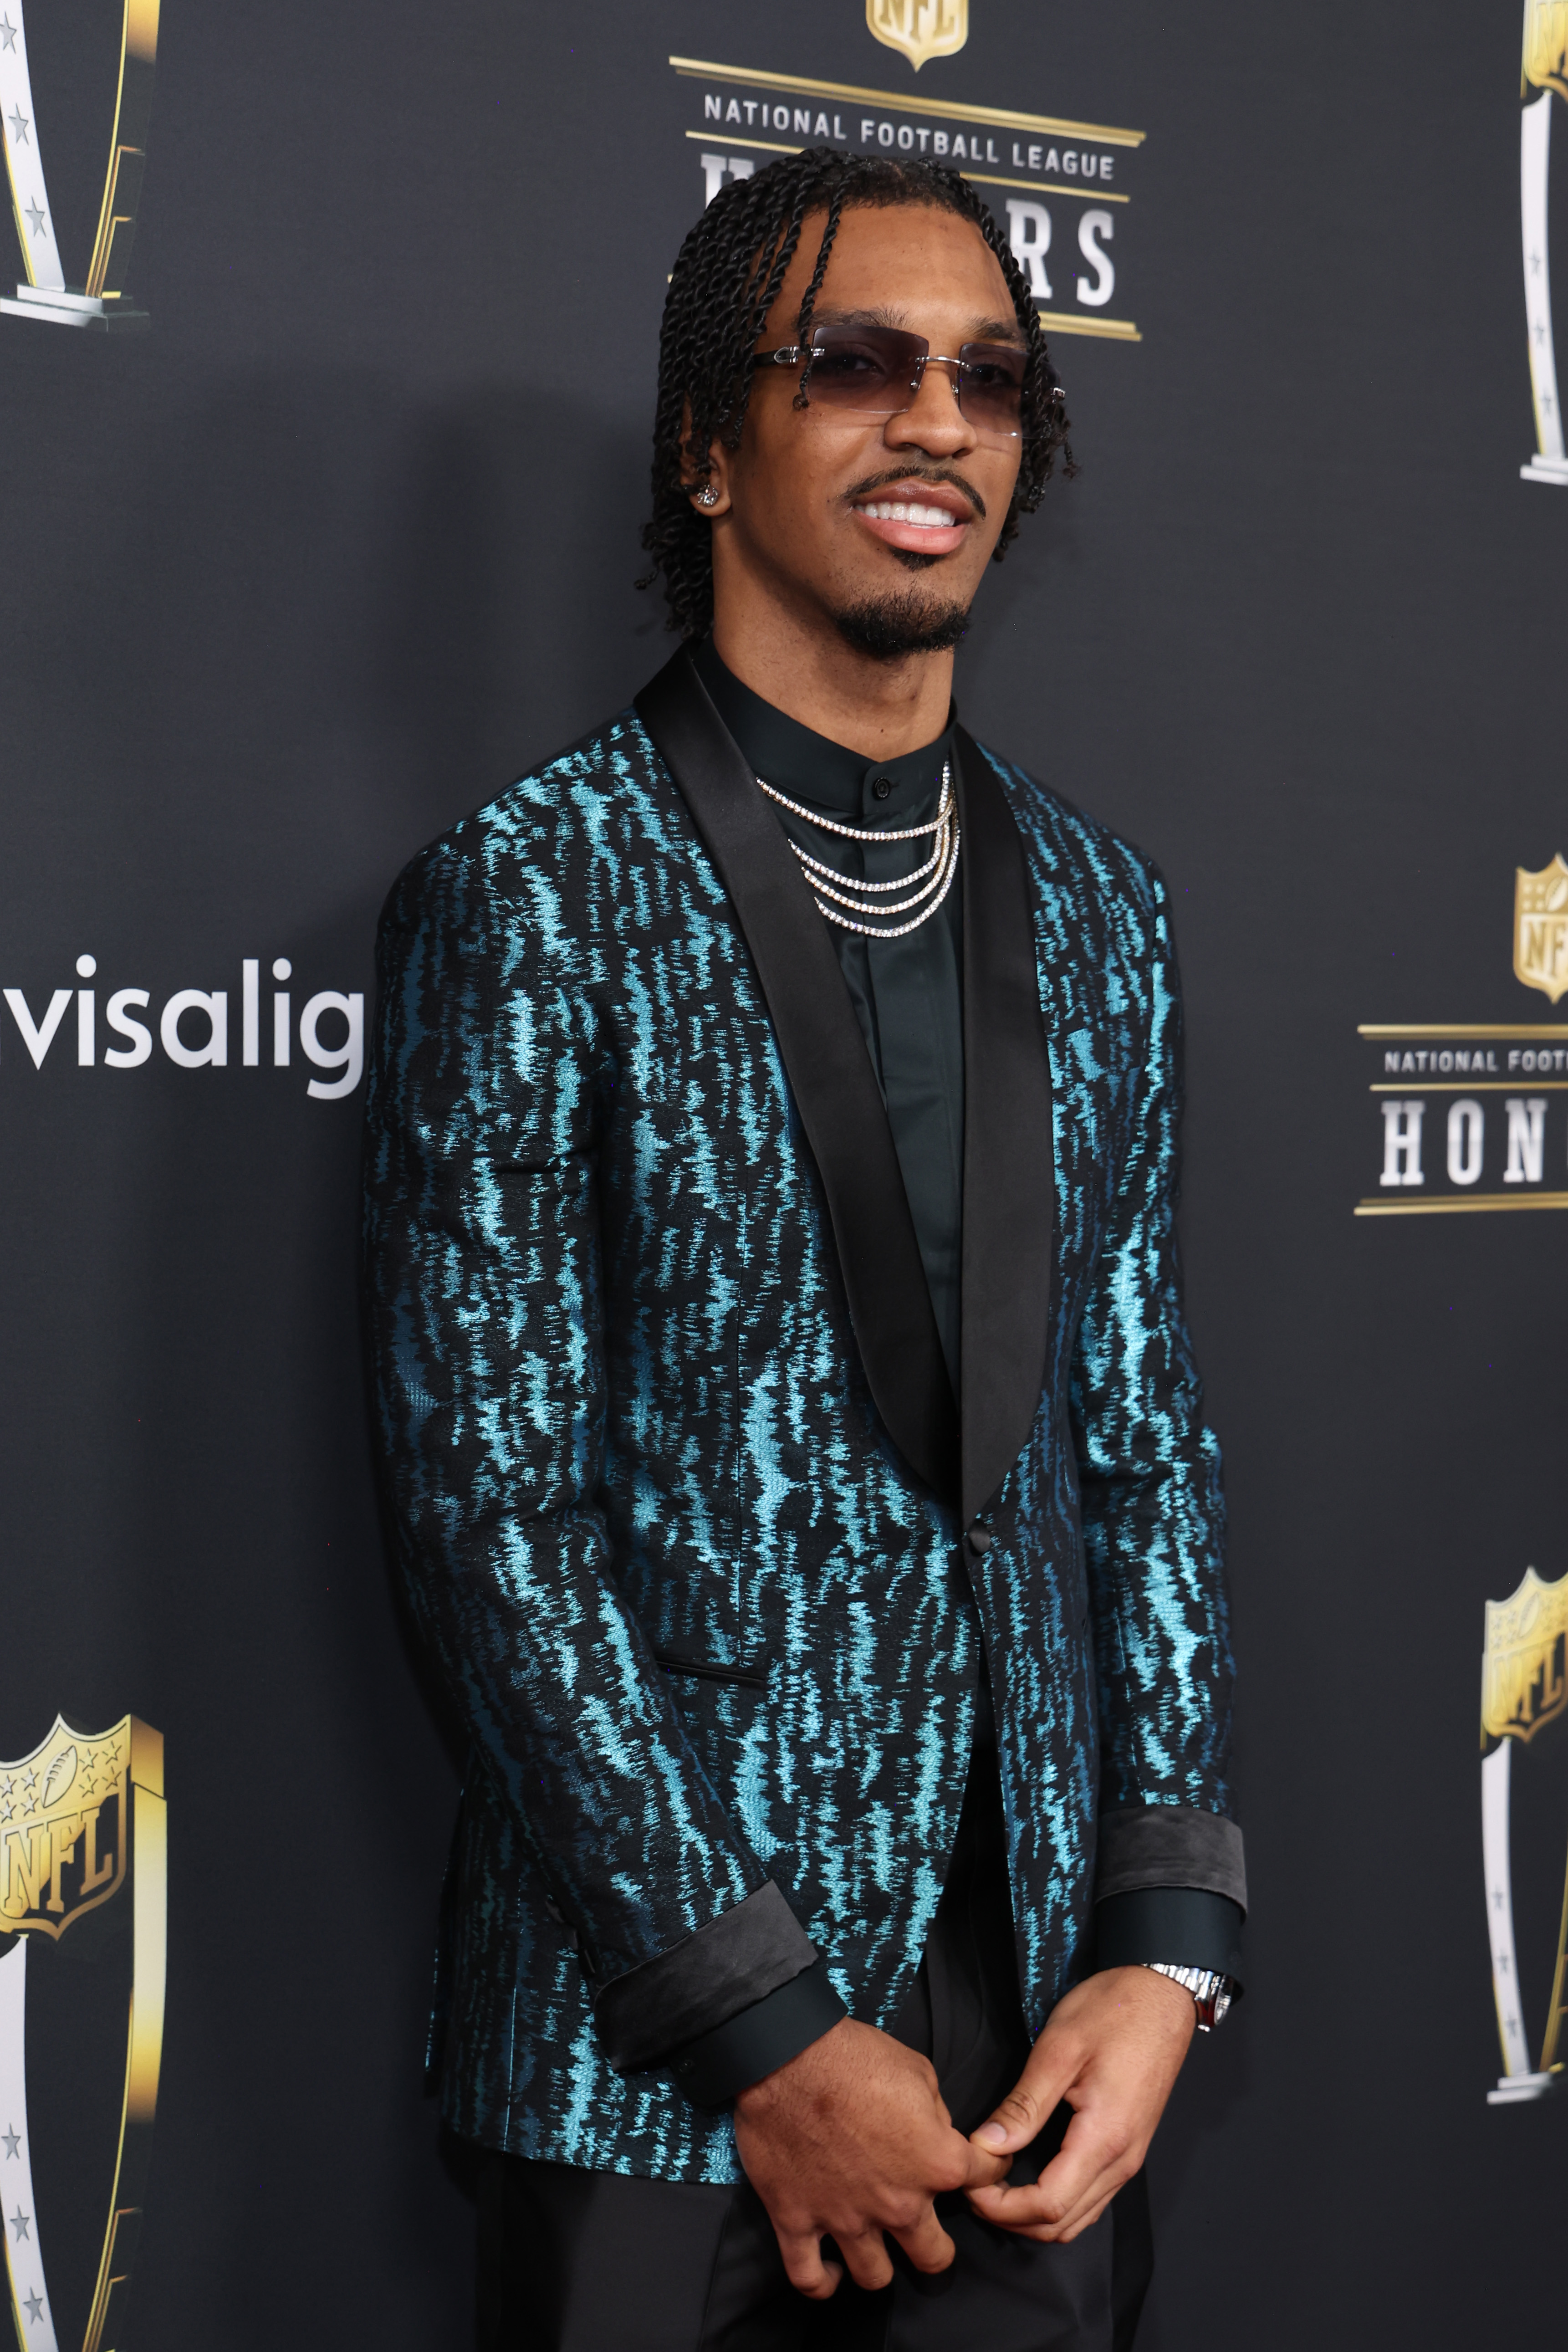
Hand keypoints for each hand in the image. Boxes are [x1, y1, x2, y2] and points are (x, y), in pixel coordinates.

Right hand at [734, 2016, 1009, 2296]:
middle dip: (937, 2245)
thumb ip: (938, 2117)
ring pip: (876, 2277)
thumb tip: (937, 2137)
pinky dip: (822, 2281)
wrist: (788, 2054)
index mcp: (936, 2162)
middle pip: (935, 2256)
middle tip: (926, 2227)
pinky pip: (809, 2278)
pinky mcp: (796, 2220)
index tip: (982, 2168)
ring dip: (881, 2263)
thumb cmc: (856, 2056)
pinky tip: (831, 2270)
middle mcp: (898, 2203)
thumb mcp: (919, 2071)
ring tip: (876, 2246)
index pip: (986, 2180)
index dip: (991, 2170)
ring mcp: (846, 2219)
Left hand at [964, 1966, 1194, 2242]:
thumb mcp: (1059, 2049)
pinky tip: (1030, 2178)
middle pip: (1062, 2224)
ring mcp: (1129, 2158)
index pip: (1048, 2205)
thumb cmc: (1113, 2012)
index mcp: (1104, 2138)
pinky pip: (1092, 2198)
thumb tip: (986, 2146)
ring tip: (995, 2187)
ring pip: (1079, 2218)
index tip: (970, 2186)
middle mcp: (1122, 2161)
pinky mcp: (1130, 2148)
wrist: (1162, 1995)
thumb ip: (1024, 2105)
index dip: (1002, 2208)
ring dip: (1034, 2217)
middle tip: (974, 2188)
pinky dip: (1057, 2204)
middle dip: (1012, 2218)